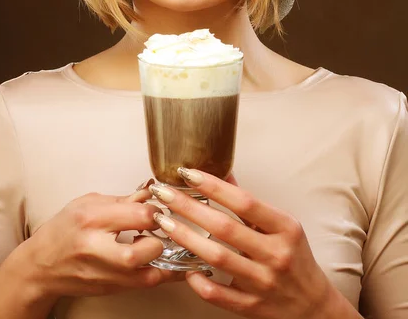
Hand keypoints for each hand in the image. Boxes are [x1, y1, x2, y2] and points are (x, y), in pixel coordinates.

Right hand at [20, 184, 183, 301]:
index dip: (156, 210)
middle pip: (143, 251)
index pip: (139, 215)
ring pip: (148, 274)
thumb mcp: (87, 203)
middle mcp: (97, 249)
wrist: (41, 266)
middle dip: (160, 238)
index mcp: (92, 219)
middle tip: (160, 230)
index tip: (158, 207)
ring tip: (161, 245)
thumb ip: (122, 200)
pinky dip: (158, 272)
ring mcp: (104, 273)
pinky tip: (162, 261)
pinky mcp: (110, 289)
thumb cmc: (63, 230)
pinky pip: (144, 284)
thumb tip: (151, 194)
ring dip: (163, 259)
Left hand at [149, 169, 333, 318]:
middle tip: (164, 194)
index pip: (244, 202)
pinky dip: (200, 281)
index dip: (214, 186)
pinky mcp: (253, 308)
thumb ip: (251, 204)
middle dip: (189, 208)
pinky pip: (219, 294)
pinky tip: (185, 268)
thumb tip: (224, 174)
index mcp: (285, 228)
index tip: (189, 174)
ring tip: (165, 222)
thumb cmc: (295, 258)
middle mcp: (275, 254)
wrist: (314, 307)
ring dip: (186, 238)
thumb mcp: (283, 226)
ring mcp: (263, 282)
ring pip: (217, 258)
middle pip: (224, 227)